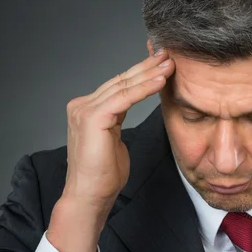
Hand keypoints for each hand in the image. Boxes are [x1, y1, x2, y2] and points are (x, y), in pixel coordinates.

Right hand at [62, 49, 174, 203]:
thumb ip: (117, 118)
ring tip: (169, 65)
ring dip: (149, 74)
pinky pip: (123, 98)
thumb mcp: (114, 138)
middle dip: (146, 67)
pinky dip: (143, 89)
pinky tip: (160, 81)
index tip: (160, 63)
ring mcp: (85, 110)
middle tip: (167, 55)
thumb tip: (130, 103)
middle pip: (120, 81)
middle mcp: (82, 106)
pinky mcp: (93, 118)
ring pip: (123, 86)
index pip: (117, 85)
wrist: (91, 196)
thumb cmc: (104, 174)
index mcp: (87, 109)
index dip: (140, 73)